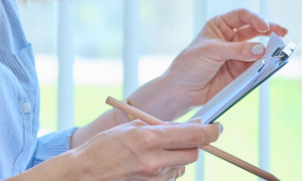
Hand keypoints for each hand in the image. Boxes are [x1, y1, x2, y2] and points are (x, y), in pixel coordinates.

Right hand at [69, 120, 221, 180]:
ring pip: (182, 167)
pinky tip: (150, 163)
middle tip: (185, 136)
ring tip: (157, 151)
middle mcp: (154, 160)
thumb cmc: (105, 146)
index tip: (216, 128)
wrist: (85, 174)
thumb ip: (161, 126)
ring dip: (178, 157)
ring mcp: (154, 178)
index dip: (211, 132)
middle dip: (194, 144)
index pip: (193, 136)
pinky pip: (171, 177)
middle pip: (193, 153)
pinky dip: (168, 169)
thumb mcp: (131, 127)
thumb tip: (188, 125)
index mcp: (148, 138)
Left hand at [163, 9, 287, 110]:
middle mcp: (231, 39)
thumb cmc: (190, 64)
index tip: (264, 26)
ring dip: (269, 50)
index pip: (242, 16)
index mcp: (221, 26)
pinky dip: (265, 67)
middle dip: (270, 31)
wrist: (182, 90)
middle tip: (282, 33)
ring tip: (279, 53)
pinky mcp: (241, 73)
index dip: (255, 19)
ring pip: (259, 50)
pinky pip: (257, 68)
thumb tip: (261, 49)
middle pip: (255, 31)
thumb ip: (237, 50)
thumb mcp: (212, 52)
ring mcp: (237, 56)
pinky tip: (271, 66)